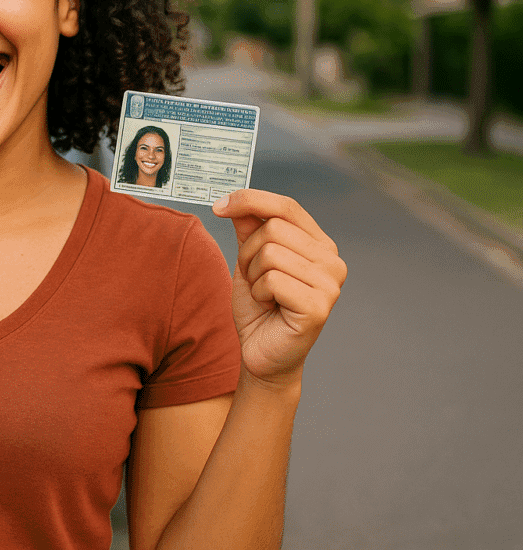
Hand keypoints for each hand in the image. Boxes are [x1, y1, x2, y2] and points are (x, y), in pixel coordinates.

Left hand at [212, 190, 346, 389]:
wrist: (262, 354)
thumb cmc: (259, 308)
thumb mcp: (248, 260)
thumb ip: (248, 228)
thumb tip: (236, 199)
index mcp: (319, 244)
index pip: (286, 206)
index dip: (250, 199)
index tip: (219, 206)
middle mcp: (332, 260)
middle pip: (273, 229)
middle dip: (248, 253)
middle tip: (254, 279)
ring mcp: (330, 284)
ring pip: (270, 253)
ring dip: (253, 276)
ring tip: (264, 295)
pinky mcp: (319, 306)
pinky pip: (272, 280)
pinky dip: (259, 294)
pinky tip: (271, 308)